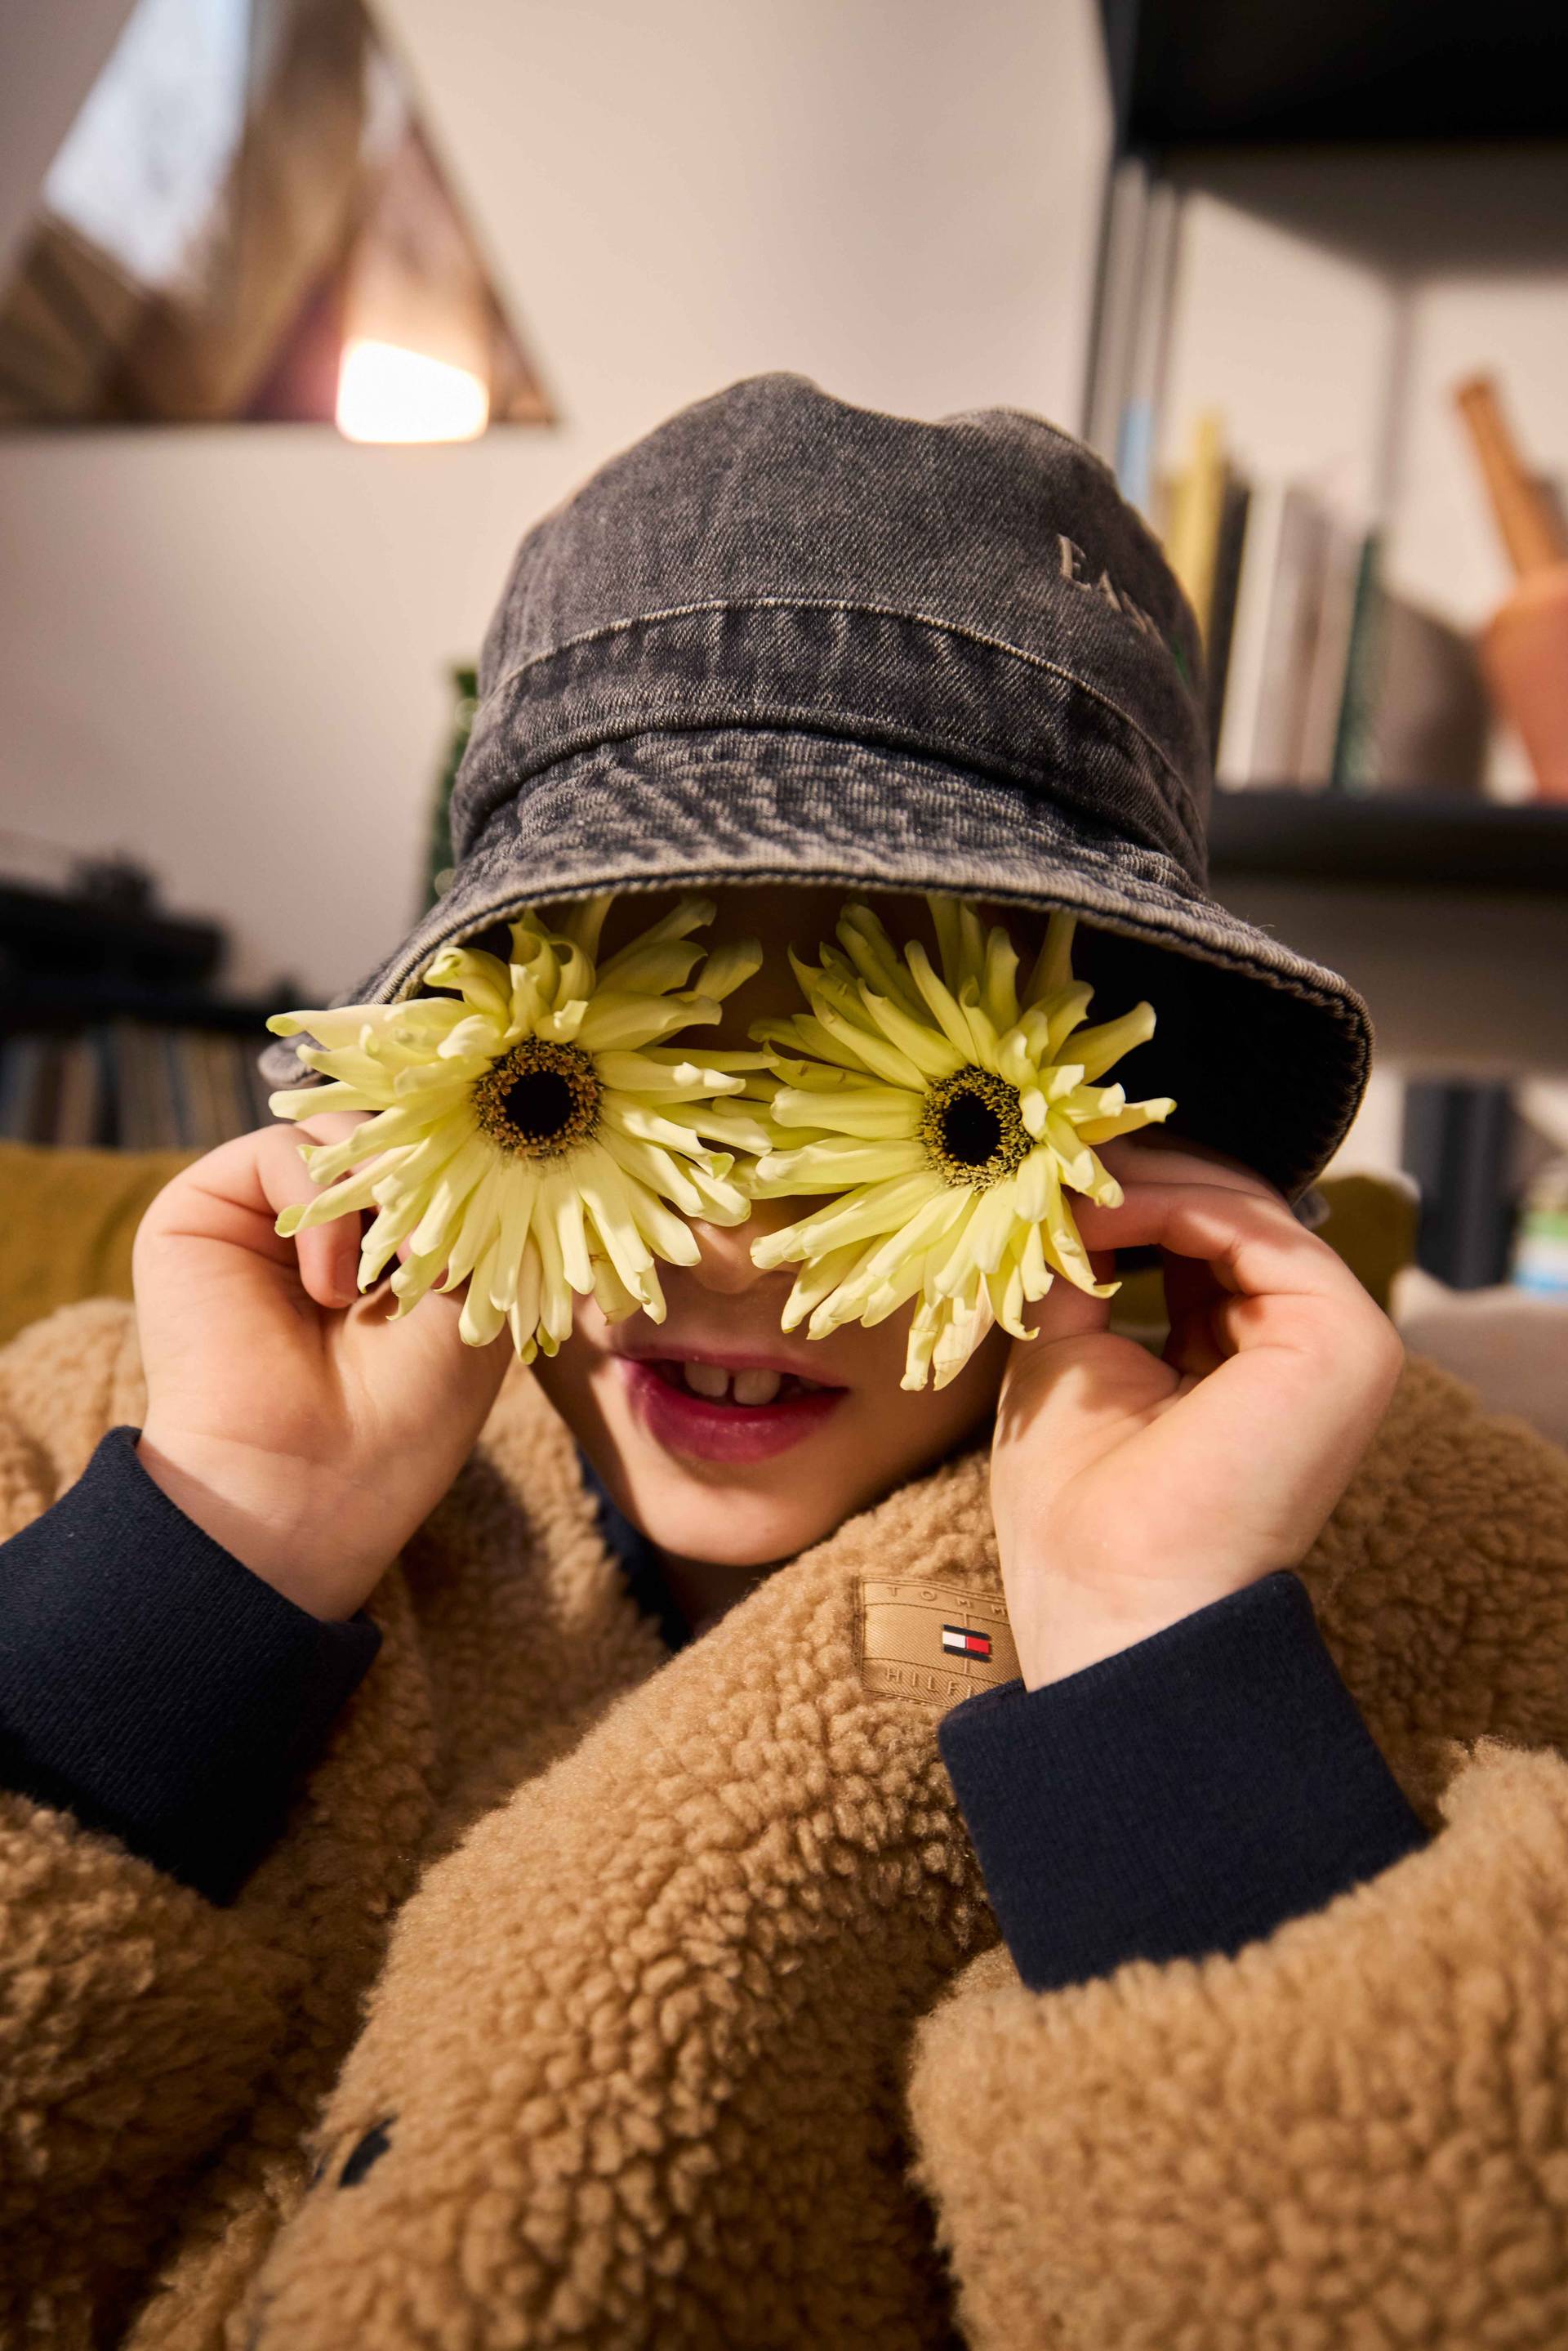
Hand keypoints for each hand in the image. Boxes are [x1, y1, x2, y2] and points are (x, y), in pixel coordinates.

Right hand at [132, 1116, 511, 1620]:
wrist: (309, 1487)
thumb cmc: (405, 1414)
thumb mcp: (470, 1299)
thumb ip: (466, 1210)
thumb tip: (452, 1133)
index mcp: (381, 1246)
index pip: (427, 1156)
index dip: (464, 1165)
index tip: (496, 1205)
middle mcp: (319, 1224)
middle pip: (385, 1133)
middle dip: (427, 1176)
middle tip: (439, 1250)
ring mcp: (259, 1215)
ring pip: (338, 1132)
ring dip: (383, 1194)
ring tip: (392, 1276)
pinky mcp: (201, 1210)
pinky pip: (281, 1148)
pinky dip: (324, 1207)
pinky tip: (331, 1287)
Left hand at [989, 1134, 1405, 1688]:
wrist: (1117, 1600)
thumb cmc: (1080, 1509)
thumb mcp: (1066, 1354)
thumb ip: (1079, 1267)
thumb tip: (1062, 1183)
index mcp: (1252, 1357)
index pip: (1200, 1239)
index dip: (1122, 1196)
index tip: (1039, 1176)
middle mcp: (1305, 1342)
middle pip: (1226, 1211)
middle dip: (1131, 1175)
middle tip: (1044, 1155)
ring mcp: (1339, 1336)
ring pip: (1239, 1205)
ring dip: (1137, 1183)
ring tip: (1058, 1185)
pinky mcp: (1345, 1336)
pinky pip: (1252, 1226)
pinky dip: (1165, 1204)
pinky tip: (1097, 1211)